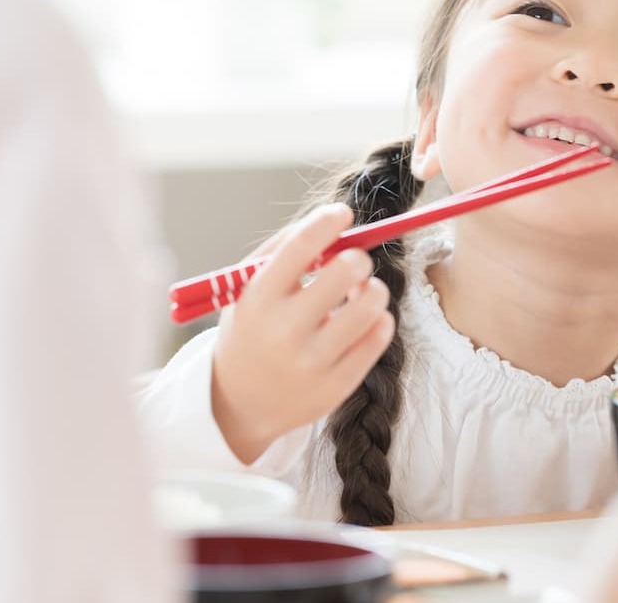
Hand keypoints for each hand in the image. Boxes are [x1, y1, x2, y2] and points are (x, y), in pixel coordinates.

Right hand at [209, 204, 395, 463]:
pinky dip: (380, 319)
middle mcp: (284, 331)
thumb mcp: (248, 290)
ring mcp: (313, 362)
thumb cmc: (251, 331)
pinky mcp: (338, 385)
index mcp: (258, 300)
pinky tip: (365, 321)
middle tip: (353, 263)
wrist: (237, 403)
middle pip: (346, 271)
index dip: (327, 222)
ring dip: (373, 289)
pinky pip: (380, 335)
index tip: (342, 213)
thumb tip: (333, 218)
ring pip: (372, 304)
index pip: (300, 248)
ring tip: (360, 294)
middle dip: (357, 257)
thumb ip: (283, 251)